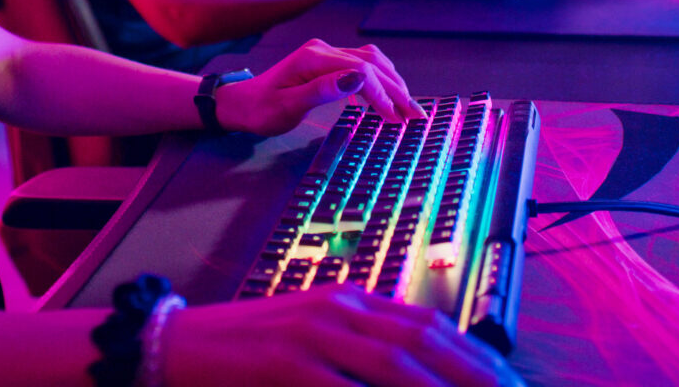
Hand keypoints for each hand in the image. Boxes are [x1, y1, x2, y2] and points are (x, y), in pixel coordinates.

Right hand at [163, 285, 521, 386]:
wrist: (171, 347)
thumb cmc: (242, 353)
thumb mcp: (308, 340)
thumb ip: (357, 350)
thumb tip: (411, 370)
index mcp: (347, 300)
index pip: (427, 323)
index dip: (473, 353)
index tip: (507, 380)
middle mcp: (336, 309)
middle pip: (423, 340)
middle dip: (473, 373)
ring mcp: (310, 334)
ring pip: (394, 364)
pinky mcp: (283, 364)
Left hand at [217, 39, 423, 134]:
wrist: (241, 103)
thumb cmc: (261, 110)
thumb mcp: (288, 107)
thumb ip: (323, 91)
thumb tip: (359, 79)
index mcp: (313, 59)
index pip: (361, 71)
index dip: (382, 95)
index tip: (396, 120)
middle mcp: (323, 50)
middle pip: (371, 63)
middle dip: (396, 89)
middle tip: (416, 116)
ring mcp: (326, 53)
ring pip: (371, 61)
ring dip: (392, 82)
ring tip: (407, 107)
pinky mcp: (327, 61)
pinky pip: (362, 64)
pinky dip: (380, 79)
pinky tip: (387, 96)